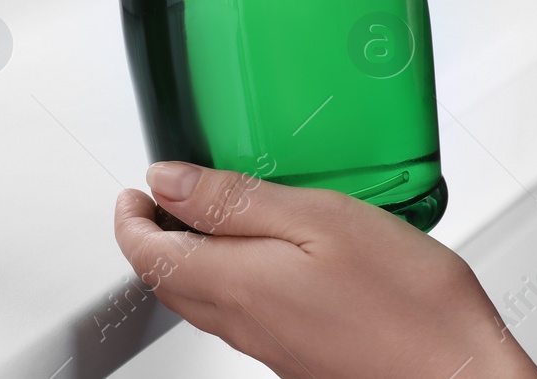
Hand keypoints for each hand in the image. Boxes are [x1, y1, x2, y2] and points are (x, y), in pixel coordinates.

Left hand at [113, 163, 536, 378]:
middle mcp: (241, 321)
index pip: (145, 253)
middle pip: (165, 279)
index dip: (128, 217)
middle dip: (152, 236)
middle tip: (159, 199)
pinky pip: (241, 314)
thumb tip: (166, 179)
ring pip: (201, 298)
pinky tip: (265, 257)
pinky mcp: (298, 356)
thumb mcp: (318, 218)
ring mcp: (268, 344)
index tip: (131, 190)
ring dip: (188, 257)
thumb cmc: (408, 305)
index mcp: (233, 282)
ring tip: (207, 217)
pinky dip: (229, 279)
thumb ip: (234, 198)